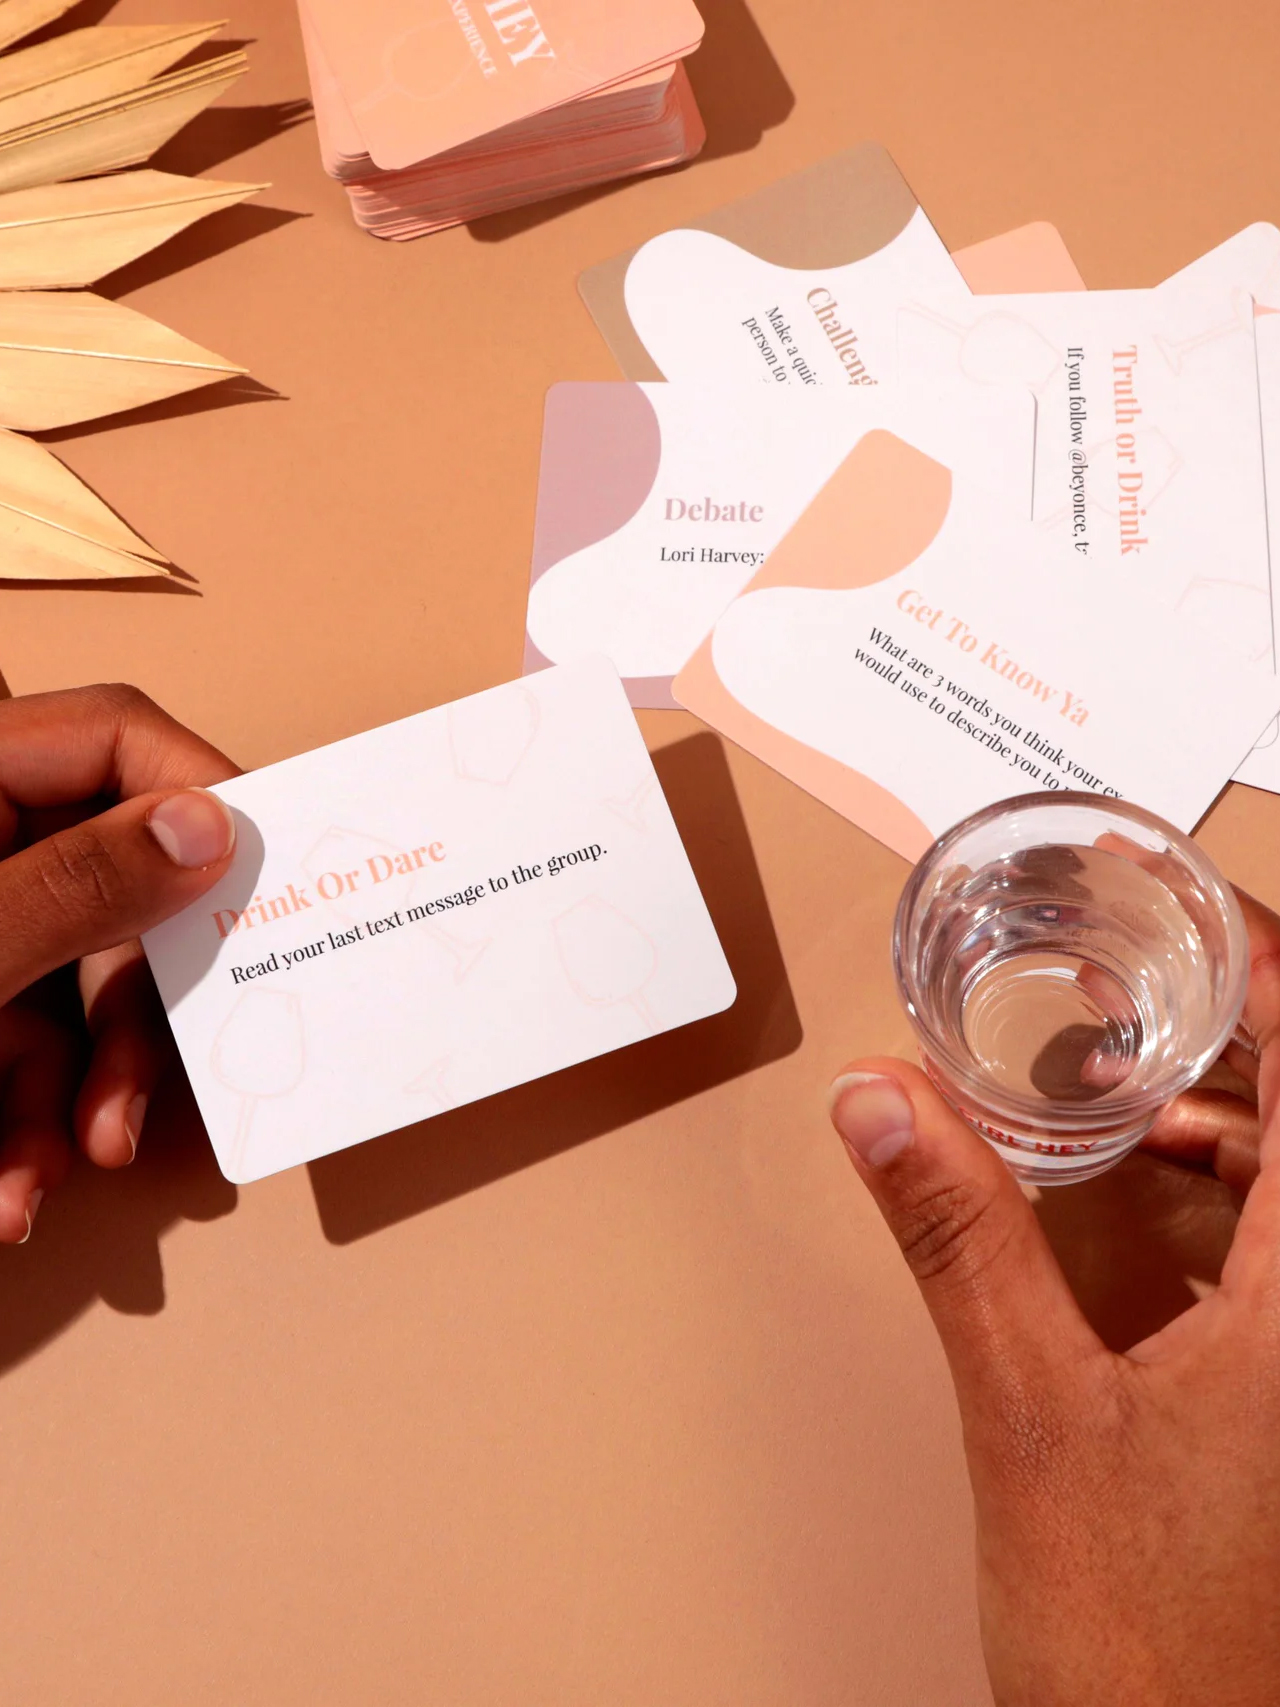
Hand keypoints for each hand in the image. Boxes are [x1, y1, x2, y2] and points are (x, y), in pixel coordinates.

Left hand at [0, 684, 237, 1242]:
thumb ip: (79, 884)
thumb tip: (211, 825)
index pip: (111, 737)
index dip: (202, 790)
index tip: (267, 872)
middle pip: (109, 881)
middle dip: (131, 1007)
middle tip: (156, 1091)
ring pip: (66, 987)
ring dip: (74, 1095)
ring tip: (49, 1179)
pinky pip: (11, 1046)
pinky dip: (19, 1123)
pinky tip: (4, 1195)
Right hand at [827, 887, 1279, 1705]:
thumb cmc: (1148, 1646)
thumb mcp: (1030, 1412)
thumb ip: (959, 1239)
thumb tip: (882, 1105)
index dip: (1268, 961)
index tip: (1191, 900)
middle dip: (1246, 1017)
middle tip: (1149, 957)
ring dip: (1246, 1094)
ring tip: (1144, 1054)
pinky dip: (1244, 1172)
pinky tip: (1159, 1172)